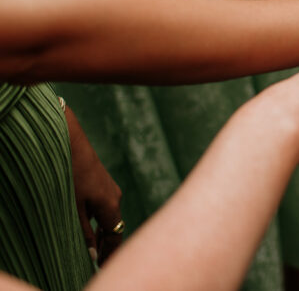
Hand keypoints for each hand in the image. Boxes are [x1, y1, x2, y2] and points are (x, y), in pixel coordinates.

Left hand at [66, 106, 123, 263]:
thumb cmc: (71, 176)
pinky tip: (90, 223)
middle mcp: (116, 197)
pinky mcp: (104, 183)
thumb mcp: (74, 208)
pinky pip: (106, 206)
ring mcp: (111, 189)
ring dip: (103, 231)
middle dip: (107, 244)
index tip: (105, 265)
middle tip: (98, 259)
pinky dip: (101, 219)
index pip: (116, 236)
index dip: (111, 253)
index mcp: (111, 206)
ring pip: (110, 216)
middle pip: (115, 226)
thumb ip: (84, 232)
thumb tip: (92, 253)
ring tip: (94, 245)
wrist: (71, 143)